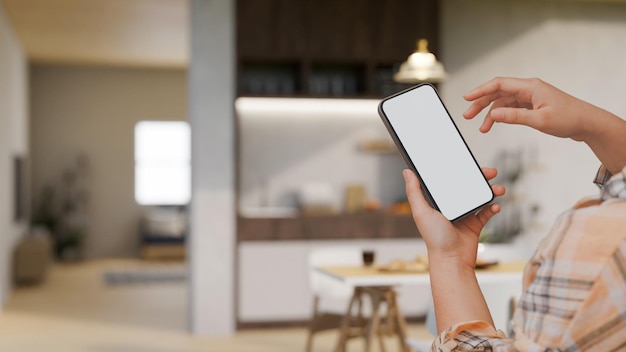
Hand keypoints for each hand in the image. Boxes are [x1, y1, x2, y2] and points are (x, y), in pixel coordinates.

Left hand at [403, 168, 504, 268]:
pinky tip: (495, 206)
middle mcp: (451, 206)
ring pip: (480, 197)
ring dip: (490, 191)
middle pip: (468, 186)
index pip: (449, 180)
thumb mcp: (421, 212)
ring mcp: (464, 215)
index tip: (468, 162)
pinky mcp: (475, 224)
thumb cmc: (434, 238)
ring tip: (498, 189)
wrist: (452, 260)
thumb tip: (407, 172)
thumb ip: (414, 192)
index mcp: (438, 201)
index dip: (459, 170)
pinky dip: (493, 207)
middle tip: (490, 172)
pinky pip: (487, 212)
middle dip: (480, 178)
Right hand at [463, 76, 625, 174]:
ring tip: (482, 128)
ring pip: (503, 102)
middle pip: (498, 92)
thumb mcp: (539, 120)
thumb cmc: (569, 119)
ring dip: (490, 113)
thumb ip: (514, 117)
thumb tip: (493, 114)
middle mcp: (528, 89)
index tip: (467, 98)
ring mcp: (531, 97)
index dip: (480, 90)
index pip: (499, 84)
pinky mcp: (533, 105)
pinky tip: (495, 124)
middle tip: (468, 116)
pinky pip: (511, 108)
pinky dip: (501, 116)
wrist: (587, 124)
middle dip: (481, 103)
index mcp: (530, 87)